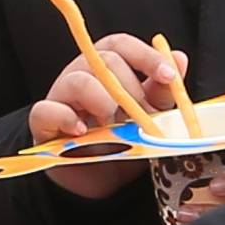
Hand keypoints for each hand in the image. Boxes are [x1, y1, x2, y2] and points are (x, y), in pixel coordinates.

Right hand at [33, 34, 187, 197]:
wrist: (97, 178)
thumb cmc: (121, 140)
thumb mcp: (149, 115)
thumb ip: (161, 90)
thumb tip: (179, 58)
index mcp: (107, 67)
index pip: (122, 45)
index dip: (146, 56)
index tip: (168, 76)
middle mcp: (82, 74)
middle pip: (104, 60)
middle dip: (130, 88)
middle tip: (140, 115)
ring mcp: (61, 96)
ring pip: (78, 81)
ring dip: (102, 101)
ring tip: (112, 124)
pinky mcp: (44, 123)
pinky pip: (47, 111)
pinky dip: (66, 118)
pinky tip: (83, 132)